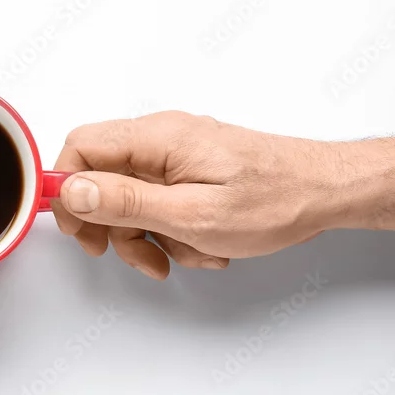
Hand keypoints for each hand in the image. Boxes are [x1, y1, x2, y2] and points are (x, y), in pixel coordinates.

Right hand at [51, 111, 335, 278]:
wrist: (327, 192)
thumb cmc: (275, 200)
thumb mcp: (192, 214)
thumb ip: (126, 203)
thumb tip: (72, 190)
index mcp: (157, 137)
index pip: (81, 146)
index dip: (66, 188)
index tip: (75, 227)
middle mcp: (162, 138)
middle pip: (101, 177)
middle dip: (111, 224)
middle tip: (126, 254)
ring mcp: (177, 154)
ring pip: (130, 197)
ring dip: (146, 235)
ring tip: (179, 256)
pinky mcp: (191, 170)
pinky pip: (159, 201)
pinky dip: (171, 230)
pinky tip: (200, 245)